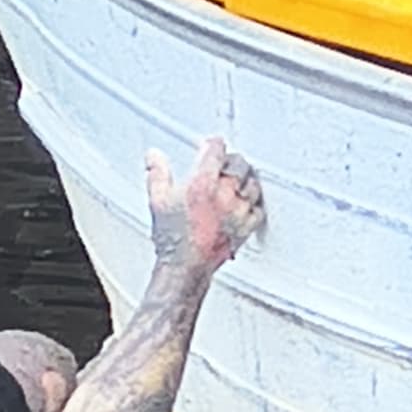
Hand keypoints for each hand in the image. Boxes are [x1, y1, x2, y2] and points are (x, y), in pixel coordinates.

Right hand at [148, 139, 265, 270]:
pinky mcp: (246, 227)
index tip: (212, 146)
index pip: (217, 150)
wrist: (185, 266)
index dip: (214, 145)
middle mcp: (223, 195)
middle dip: (231, 161)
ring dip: (245, 180)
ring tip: (237, 181)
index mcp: (202, 184)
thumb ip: (157, 173)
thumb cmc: (172, 238)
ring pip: (253, 184)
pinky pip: (258, 209)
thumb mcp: (158, 200)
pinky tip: (246, 203)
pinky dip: (254, 204)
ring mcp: (237, 211)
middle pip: (240, 164)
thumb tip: (153, 157)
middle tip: (225, 163)